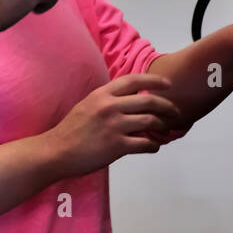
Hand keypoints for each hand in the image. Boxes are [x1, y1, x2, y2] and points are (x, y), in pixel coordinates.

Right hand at [46, 73, 182, 179]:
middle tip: (176, 112)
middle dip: (167, 106)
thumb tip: (131, 99)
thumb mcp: (87, 105)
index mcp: (102, 94)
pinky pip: (145, 144)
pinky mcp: (116, 146)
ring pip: (150, 122)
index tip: (168, 84)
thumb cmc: (71, 130)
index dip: (154, 80)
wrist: (56, 151)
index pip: (134, 80)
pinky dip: (153, 146)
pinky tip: (153, 147)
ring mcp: (114, 126)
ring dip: (163, 127)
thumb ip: (108, 100)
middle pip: (149, 101)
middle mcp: (110, 106)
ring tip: (165, 131)